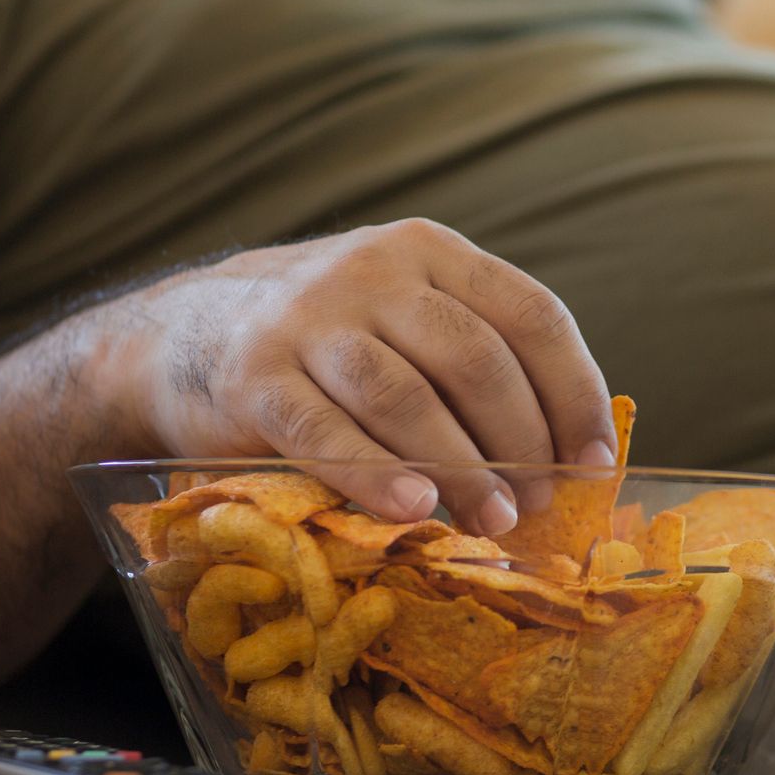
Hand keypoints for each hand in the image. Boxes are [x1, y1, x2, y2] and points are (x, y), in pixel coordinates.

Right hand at [103, 219, 616, 534]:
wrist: (180, 336)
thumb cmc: (326, 344)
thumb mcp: (402, 317)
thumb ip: (474, 357)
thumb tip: (570, 453)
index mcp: (430, 251)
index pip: (531, 315)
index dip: (574, 392)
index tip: (594, 462)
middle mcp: (374, 271)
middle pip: (476, 358)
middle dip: (521, 442)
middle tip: (537, 508)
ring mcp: (309, 317)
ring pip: (406, 395)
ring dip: (462, 468)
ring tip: (493, 523)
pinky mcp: (253, 374)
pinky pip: (324, 429)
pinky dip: (375, 472)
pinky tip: (412, 509)